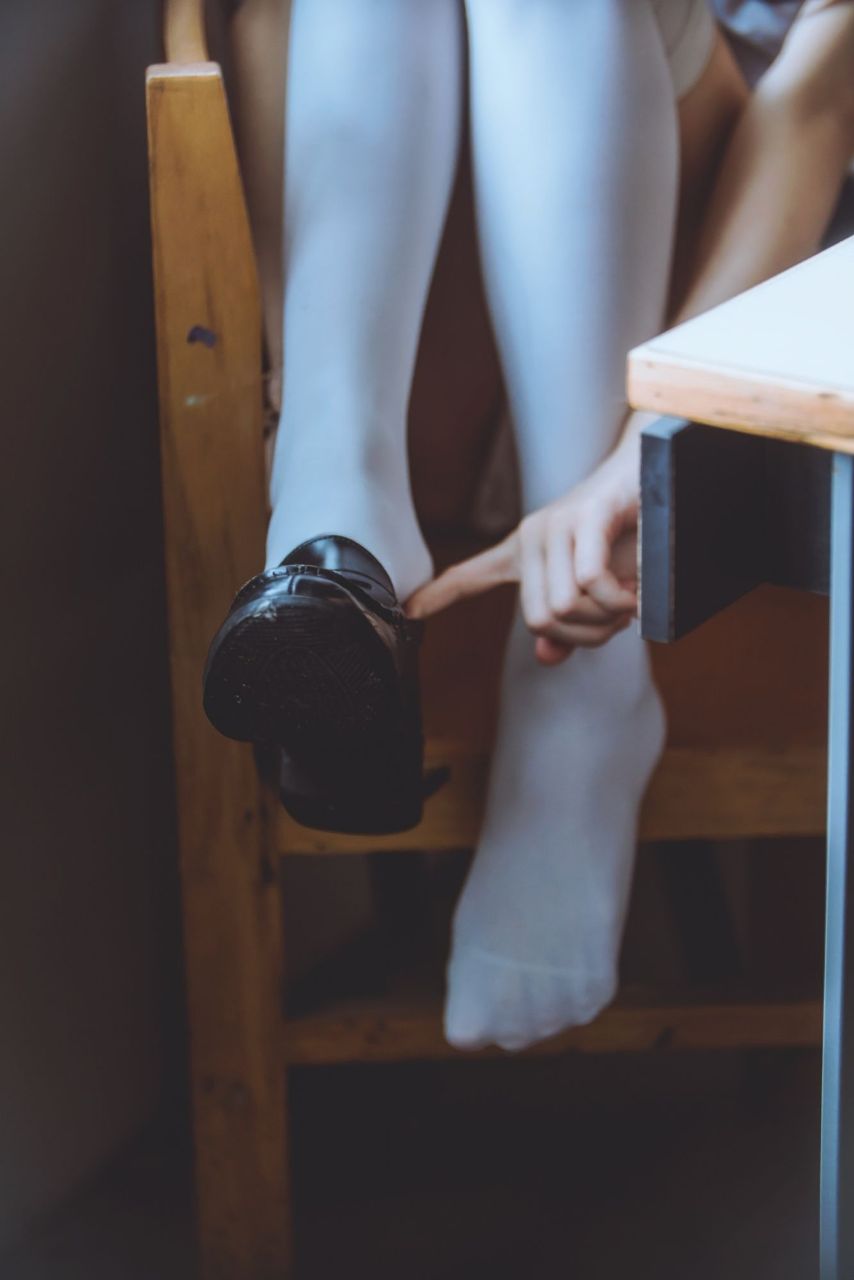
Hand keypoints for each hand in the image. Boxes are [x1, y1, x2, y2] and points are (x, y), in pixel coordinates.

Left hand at [407, 442, 639, 664]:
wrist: (663, 476)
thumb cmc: (632, 535)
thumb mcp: (598, 590)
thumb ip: (570, 624)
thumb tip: (545, 655)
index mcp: (526, 552)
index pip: (470, 576)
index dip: (439, 596)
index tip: (409, 612)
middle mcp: (531, 537)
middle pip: (540, 619)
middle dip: (586, 634)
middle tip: (618, 620)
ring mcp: (555, 524)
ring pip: (564, 605)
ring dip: (607, 619)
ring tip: (629, 601)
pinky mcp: (586, 516)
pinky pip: (588, 582)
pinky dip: (616, 600)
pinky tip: (634, 595)